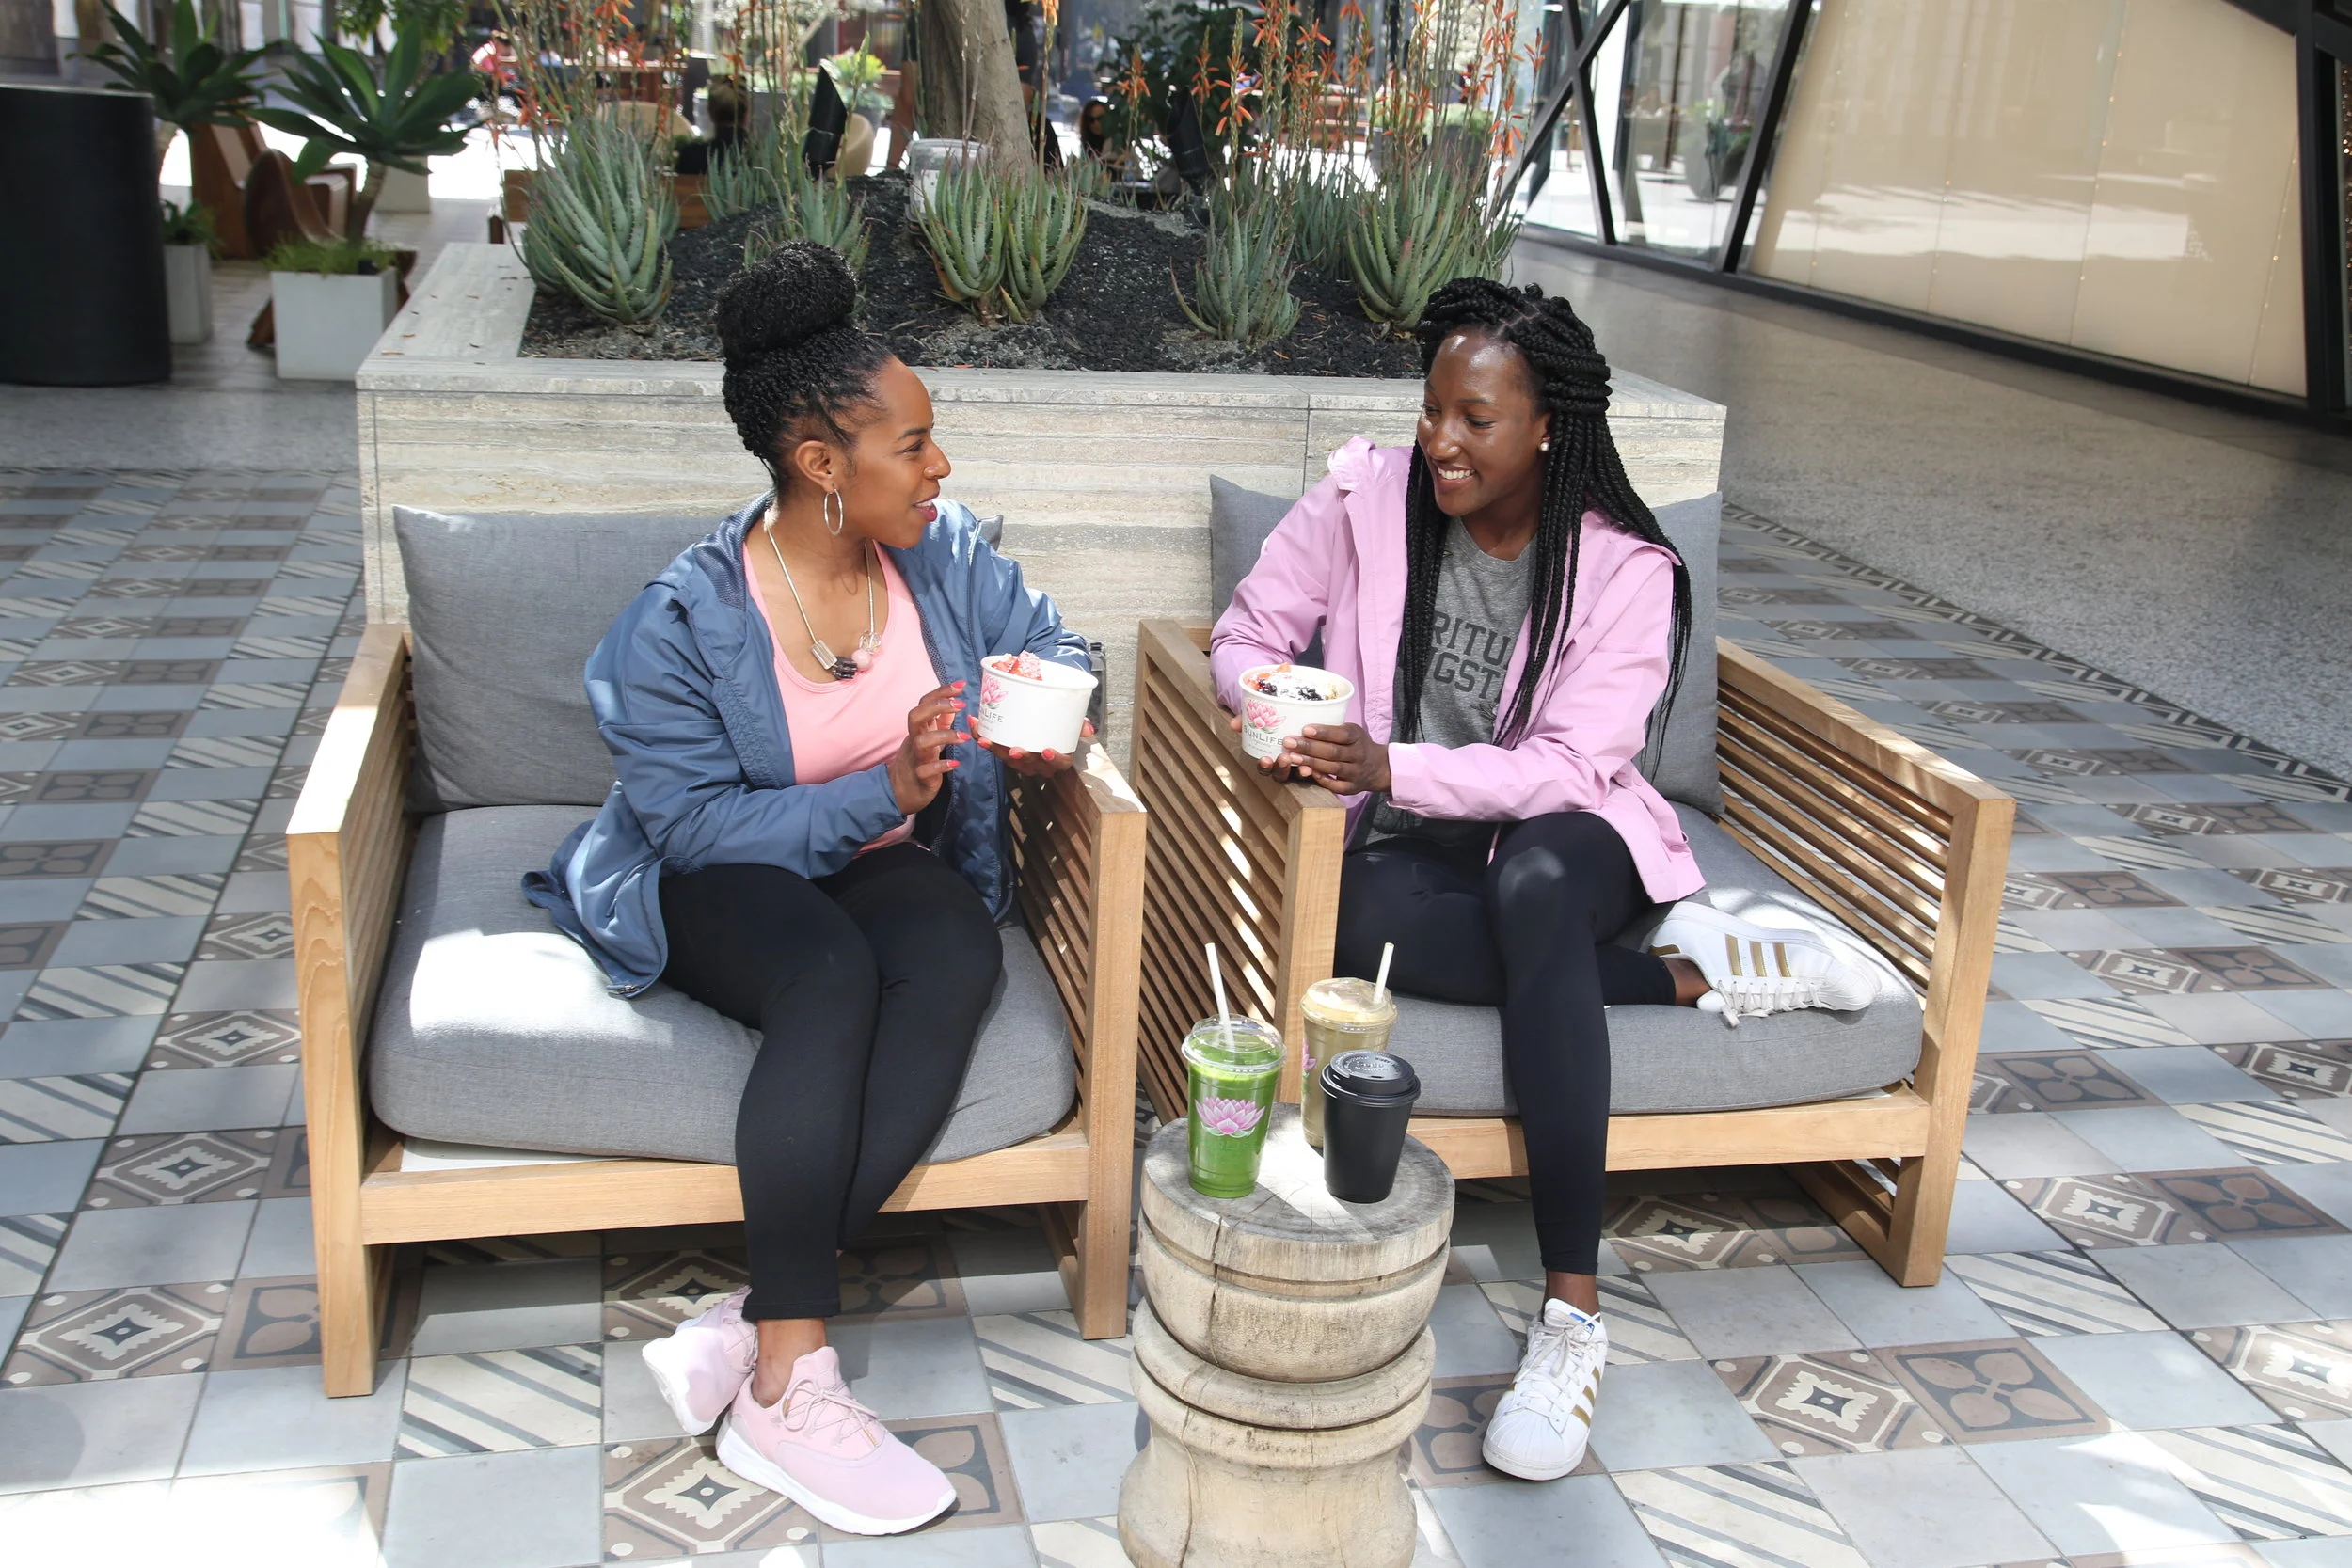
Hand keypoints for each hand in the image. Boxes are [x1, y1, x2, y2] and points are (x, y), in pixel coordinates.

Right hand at [887, 682, 967, 813]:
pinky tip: (955, 763)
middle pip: (916, 716)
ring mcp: (916, 758)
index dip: (940, 692)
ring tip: (965, 736)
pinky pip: (926, 770)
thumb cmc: (918, 761)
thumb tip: (952, 704)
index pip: (924, 703)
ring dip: (944, 736)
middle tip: (961, 704)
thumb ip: (940, 721)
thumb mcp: (929, 738)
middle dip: (937, 706)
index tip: (960, 685)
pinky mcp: (920, 777)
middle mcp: (915, 740)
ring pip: (922, 742)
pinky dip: (941, 765)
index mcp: (918, 729)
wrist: (899, 792)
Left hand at [982, 719, 1093, 776]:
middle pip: (1029, 764)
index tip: (1047, 751)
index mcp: (1057, 758)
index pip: (1060, 763)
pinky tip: (976, 725)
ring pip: (1007, 759)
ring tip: (987, 739)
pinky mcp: (1005, 751)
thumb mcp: (1071, 724)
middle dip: (1021, 758)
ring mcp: (1020, 759)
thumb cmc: (1058, 724)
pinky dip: (983, 737)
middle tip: (1015, 750)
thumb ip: (1079, 724)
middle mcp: (1038, 763)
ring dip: (996, 749)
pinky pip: (993, 747)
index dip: (1054, 759)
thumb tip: (1089, 730)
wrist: (1041, 719)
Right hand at [1228, 710, 1314, 782]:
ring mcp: (1301, 766)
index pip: (1265, 768)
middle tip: (1284, 758)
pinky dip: (1317, 771)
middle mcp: (1285, 765)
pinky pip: (1317, 772)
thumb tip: (1233, 724)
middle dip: (1281, 768)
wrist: (1304, 709)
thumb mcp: (1262, 716)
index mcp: (1271, 757)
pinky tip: (1318, 766)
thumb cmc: (1277, 718)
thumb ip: (1247, 719)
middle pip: (1281, 774)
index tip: (1265, 759)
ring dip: (1299, 772)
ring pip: (1298, 775)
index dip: (1264, 766)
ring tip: (1303, 766)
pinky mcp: (1317, 764)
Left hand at [1279, 722, 1389, 795]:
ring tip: (1291, 757)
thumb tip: (1302, 724)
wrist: (1378, 767)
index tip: (1305, 729)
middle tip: (1288, 742)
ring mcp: (1356, 773)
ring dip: (1310, 763)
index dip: (1323, 732)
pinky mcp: (1352, 788)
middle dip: (1309, 747)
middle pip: (1333, 752)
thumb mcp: (1352, 731)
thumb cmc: (1357, 744)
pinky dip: (1322, 780)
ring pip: (1332, 768)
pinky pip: (1336, 786)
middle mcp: (1358, 755)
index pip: (1341, 734)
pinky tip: (1307, 773)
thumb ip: (1333, 730)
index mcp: (1357, 737)